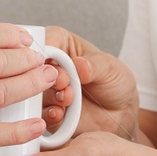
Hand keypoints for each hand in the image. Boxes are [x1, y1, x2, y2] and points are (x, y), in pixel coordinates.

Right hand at [41, 26, 139, 140]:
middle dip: (48, 76)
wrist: (120, 114)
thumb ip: (93, 66)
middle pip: (35, 67)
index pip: (47, 40)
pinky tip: (62, 113)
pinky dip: (50, 114)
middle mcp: (51, 67)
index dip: (46, 51)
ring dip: (52, 96)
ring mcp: (47, 89)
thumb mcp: (110, 69)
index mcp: (63, 45)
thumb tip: (80, 64)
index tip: (53, 63)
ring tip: (70, 99)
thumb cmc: (115, 83)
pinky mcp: (47, 111)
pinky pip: (39, 113)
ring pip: (35, 91)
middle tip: (65, 82)